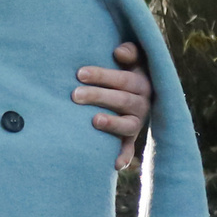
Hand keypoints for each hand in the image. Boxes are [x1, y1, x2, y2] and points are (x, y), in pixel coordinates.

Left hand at [74, 40, 150, 169]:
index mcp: (142, 83)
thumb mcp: (133, 59)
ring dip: (112, 123)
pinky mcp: (130, 138)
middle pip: (122, 100)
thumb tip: (119, 52)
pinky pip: (129, 149)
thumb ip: (130, 51)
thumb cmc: (125, 70)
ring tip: (94, 120)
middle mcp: (142, 104)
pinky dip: (124, 156)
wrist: (134, 91)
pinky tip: (114, 164)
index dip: (103, 76)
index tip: (79, 73)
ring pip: (128, 124)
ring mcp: (137, 122)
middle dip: (98, 96)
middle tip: (74, 95)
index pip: (124, 79)